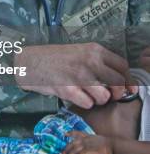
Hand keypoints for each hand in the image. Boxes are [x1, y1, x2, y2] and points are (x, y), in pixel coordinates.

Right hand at [14, 43, 130, 108]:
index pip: (123, 66)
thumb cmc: (52, 58)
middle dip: (115, 93)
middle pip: (118, 83)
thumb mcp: (77, 51)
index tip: (125, 88)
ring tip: (87, 95)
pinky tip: (75, 96)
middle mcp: (89, 61)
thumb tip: (116, 79)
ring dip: (97, 100)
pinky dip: (84, 103)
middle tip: (107, 95)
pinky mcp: (68, 89)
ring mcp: (79, 76)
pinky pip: (88, 103)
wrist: (27, 61)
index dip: (127, 80)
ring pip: (104, 97)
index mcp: (93, 50)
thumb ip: (97, 62)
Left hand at [61, 131, 113, 153]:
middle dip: (65, 150)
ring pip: (74, 150)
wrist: (113, 146)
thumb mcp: (97, 141)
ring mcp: (86, 145)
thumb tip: (87, 148)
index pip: (77, 133)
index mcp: (87, 137)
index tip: (65, 134)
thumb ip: (91, 142)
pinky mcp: (89, 151)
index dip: (70, 133)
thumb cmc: (108, 145)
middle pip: (71, 144)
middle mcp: (84, 140)